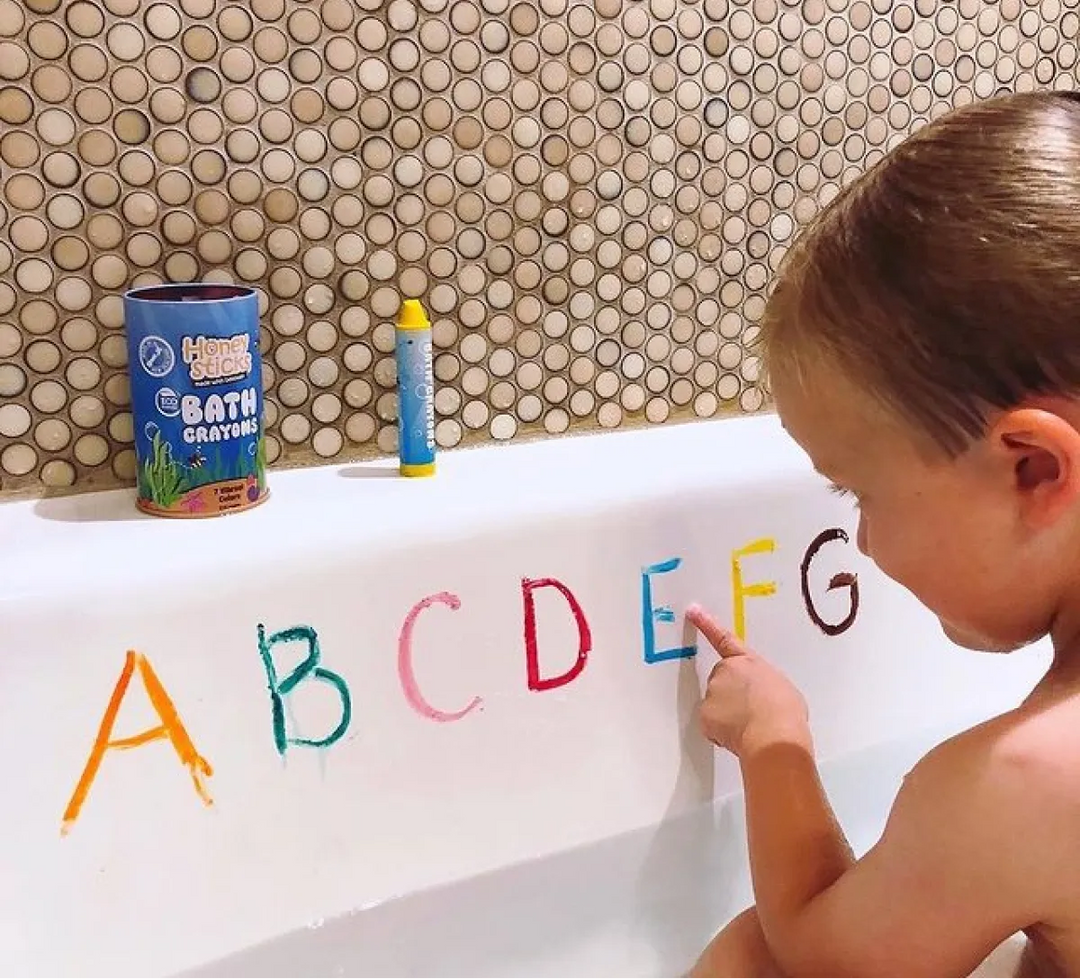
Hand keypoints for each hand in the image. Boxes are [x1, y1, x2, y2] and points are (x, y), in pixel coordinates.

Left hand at [687, 604, 811, 758]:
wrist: (774, 734)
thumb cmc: (785, 711)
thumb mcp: (781, 687)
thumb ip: (763, 684)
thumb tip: (760, 696)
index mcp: (747, 661)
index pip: (723, 639)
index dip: (706, 623)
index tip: (692, 610)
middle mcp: (725, 671)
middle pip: (722, 681)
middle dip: (732, 695)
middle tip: (752, 712)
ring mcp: (712, 692)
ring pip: (717, 704)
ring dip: (729, 715)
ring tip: (751, 725)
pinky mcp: (705, 714)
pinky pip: (712, 724)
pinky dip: (722, 732)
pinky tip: (739, 736)